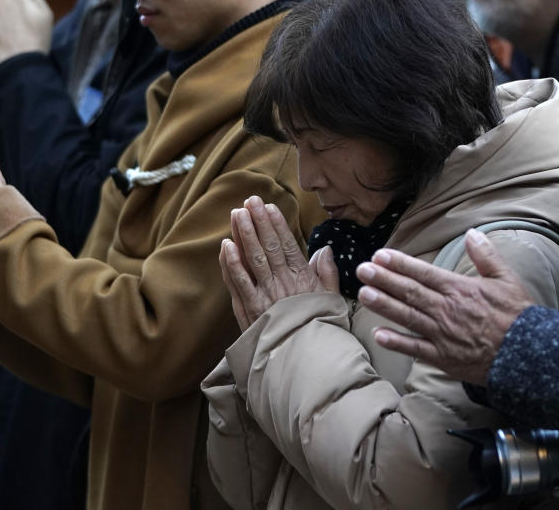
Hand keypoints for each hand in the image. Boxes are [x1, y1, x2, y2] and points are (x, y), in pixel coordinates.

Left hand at [219, 196, 338, 330]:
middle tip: (250, 200)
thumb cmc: (319, 328)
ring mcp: (264, 296)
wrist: (304, 358)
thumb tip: (324, 249)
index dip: (278, 224)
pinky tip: (226, 246)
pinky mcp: (250, 310)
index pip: (287, 245)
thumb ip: (327, 273)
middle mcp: (282, 283)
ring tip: (236, 214)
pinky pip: (238, 283)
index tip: (270, 207)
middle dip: (258, 221)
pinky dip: (231, 264)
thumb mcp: (332, 299)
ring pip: (252, 259)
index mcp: (303, 279)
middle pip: (268, 246)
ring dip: (243, 234)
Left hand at [355, 229, 533, 384]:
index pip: (423, 272)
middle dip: (383, 280)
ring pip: (407, 316)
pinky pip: (415, 348)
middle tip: (361, 270)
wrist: (528, 355)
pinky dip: (396, 342)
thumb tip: (472, 233)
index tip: (380, 256)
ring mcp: (443, 334)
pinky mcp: (443, 357)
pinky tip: (379, 334)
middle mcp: (446, 309)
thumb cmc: (518, 317)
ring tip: (363, 294)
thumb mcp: (507, 279)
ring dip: (384, 305)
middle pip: (409, 292)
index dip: (400, 264)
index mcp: (460, 289)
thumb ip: (487, 256)